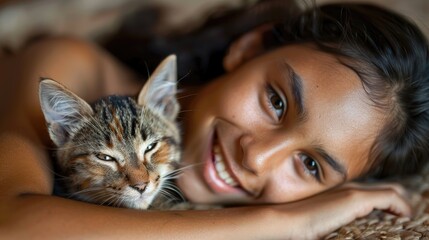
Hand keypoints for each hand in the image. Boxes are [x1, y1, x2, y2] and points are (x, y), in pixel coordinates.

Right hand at [265, 182, 412, 239]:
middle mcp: (350, 185)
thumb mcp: (322, 217)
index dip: (387, 198)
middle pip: (388, 185)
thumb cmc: (300, 222)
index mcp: (343, 189)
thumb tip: (340, 223)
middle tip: (401, 215)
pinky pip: (392, 198)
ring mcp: (353, 190)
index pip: (374, 188)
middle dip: (399, 198)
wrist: (287, 221)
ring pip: (394, 189)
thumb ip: (335, 214)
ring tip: (404, 216)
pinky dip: (402, 207)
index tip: (392, 212)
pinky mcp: (355, 198)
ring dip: (402, 202)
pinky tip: (403, 216)